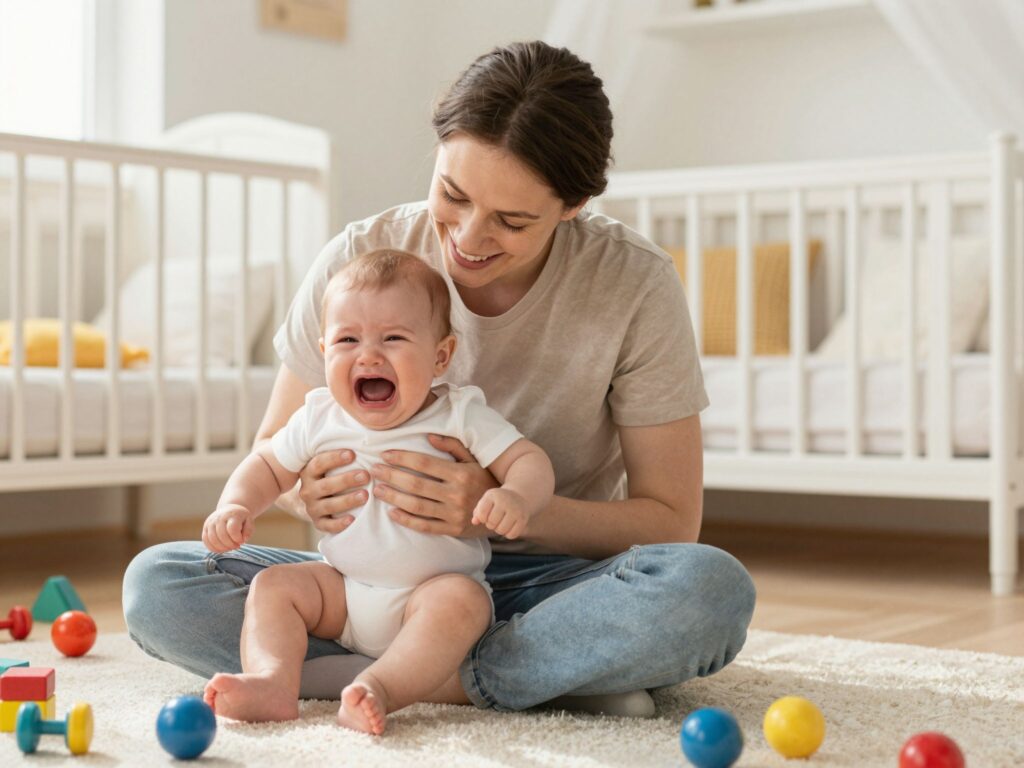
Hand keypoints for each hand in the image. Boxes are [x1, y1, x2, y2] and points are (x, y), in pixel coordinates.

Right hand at [202, 504, 255, 551]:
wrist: (229, 510)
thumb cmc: (241, 518)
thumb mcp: (249, 521)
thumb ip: (248, 531)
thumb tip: (242, 540)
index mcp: (232, 515)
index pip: (232, 529)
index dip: (237, 538)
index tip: (242, 541)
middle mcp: (219, 517)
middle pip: (222, 535)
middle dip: (230, 545)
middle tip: (236, 546)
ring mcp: (210, 522)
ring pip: (213, 539)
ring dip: (222, 548)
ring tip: (230, 548)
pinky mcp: (205, 528)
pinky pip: (206, 540)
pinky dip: (213, 548)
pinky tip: (221, 549)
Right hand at [297, 450, 370, 534]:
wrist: (318, 500)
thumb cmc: (332, 475)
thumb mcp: (330, 464)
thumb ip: (342, 454)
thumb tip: (363, 438)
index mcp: (309, 472)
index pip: (318, 463)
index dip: (334, 458)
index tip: (352, 454)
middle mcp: (308, 490)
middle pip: (325, 485)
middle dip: (346, 480)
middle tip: (366, 476)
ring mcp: (312, 507)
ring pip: (327, 505)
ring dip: (347, 500)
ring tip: (365, 496)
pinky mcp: (318, 522)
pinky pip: (326, 526)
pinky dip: (339, 524)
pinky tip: (352, 520)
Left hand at [371, 435, 497, 537]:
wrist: (504, 510)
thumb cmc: (484, 479)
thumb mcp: (474, 459)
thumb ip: (453, 446)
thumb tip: (429, 436)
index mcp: (461, 474)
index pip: (424, 464)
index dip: (402, 458)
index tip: (385, 454)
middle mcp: (457, 494)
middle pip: (416, 485)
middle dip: (392, 476)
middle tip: (374, 470)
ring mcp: (454, 514)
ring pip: (417, 506)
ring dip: (394, 498)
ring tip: (378, 490)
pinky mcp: (453, 530)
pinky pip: (425, 526)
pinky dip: (406, 520)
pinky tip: (392, 512)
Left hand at [472, 487, 530, 539]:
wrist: (518, 496)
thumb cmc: (497, 501)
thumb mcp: (486, 502)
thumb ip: (478, 512)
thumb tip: (474, 522)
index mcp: (493, 495)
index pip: (482, 514)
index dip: (482, 518)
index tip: (486, 515)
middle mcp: (505, 501)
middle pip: (491, 523)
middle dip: (491, 524)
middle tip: (495, 519)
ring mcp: (516, 510)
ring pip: (501, 530)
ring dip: (499, 530)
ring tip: (501, 522)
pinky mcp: (523, 518)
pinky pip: (512, 535)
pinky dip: (508, 534)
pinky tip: (509, 526)